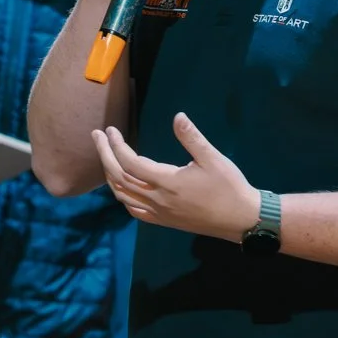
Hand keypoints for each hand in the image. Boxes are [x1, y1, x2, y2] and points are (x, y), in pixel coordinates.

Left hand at [94, 113, 260, 242]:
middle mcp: (157, 200)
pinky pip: (134, 210)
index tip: (110, 130)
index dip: (116, 145)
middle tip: (97, 137)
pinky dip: (122, 196)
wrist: (240, 219)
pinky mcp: (164, 222)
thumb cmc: (228, 186)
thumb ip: (192, 138)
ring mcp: (159, 213)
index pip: (130, 163)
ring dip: (109, 175)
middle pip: (120, 178)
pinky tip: (122, 187)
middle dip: (104, 156)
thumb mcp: (213, 158)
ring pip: (123, 196)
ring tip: (105, 157)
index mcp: (167, 182)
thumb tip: (177, 116)